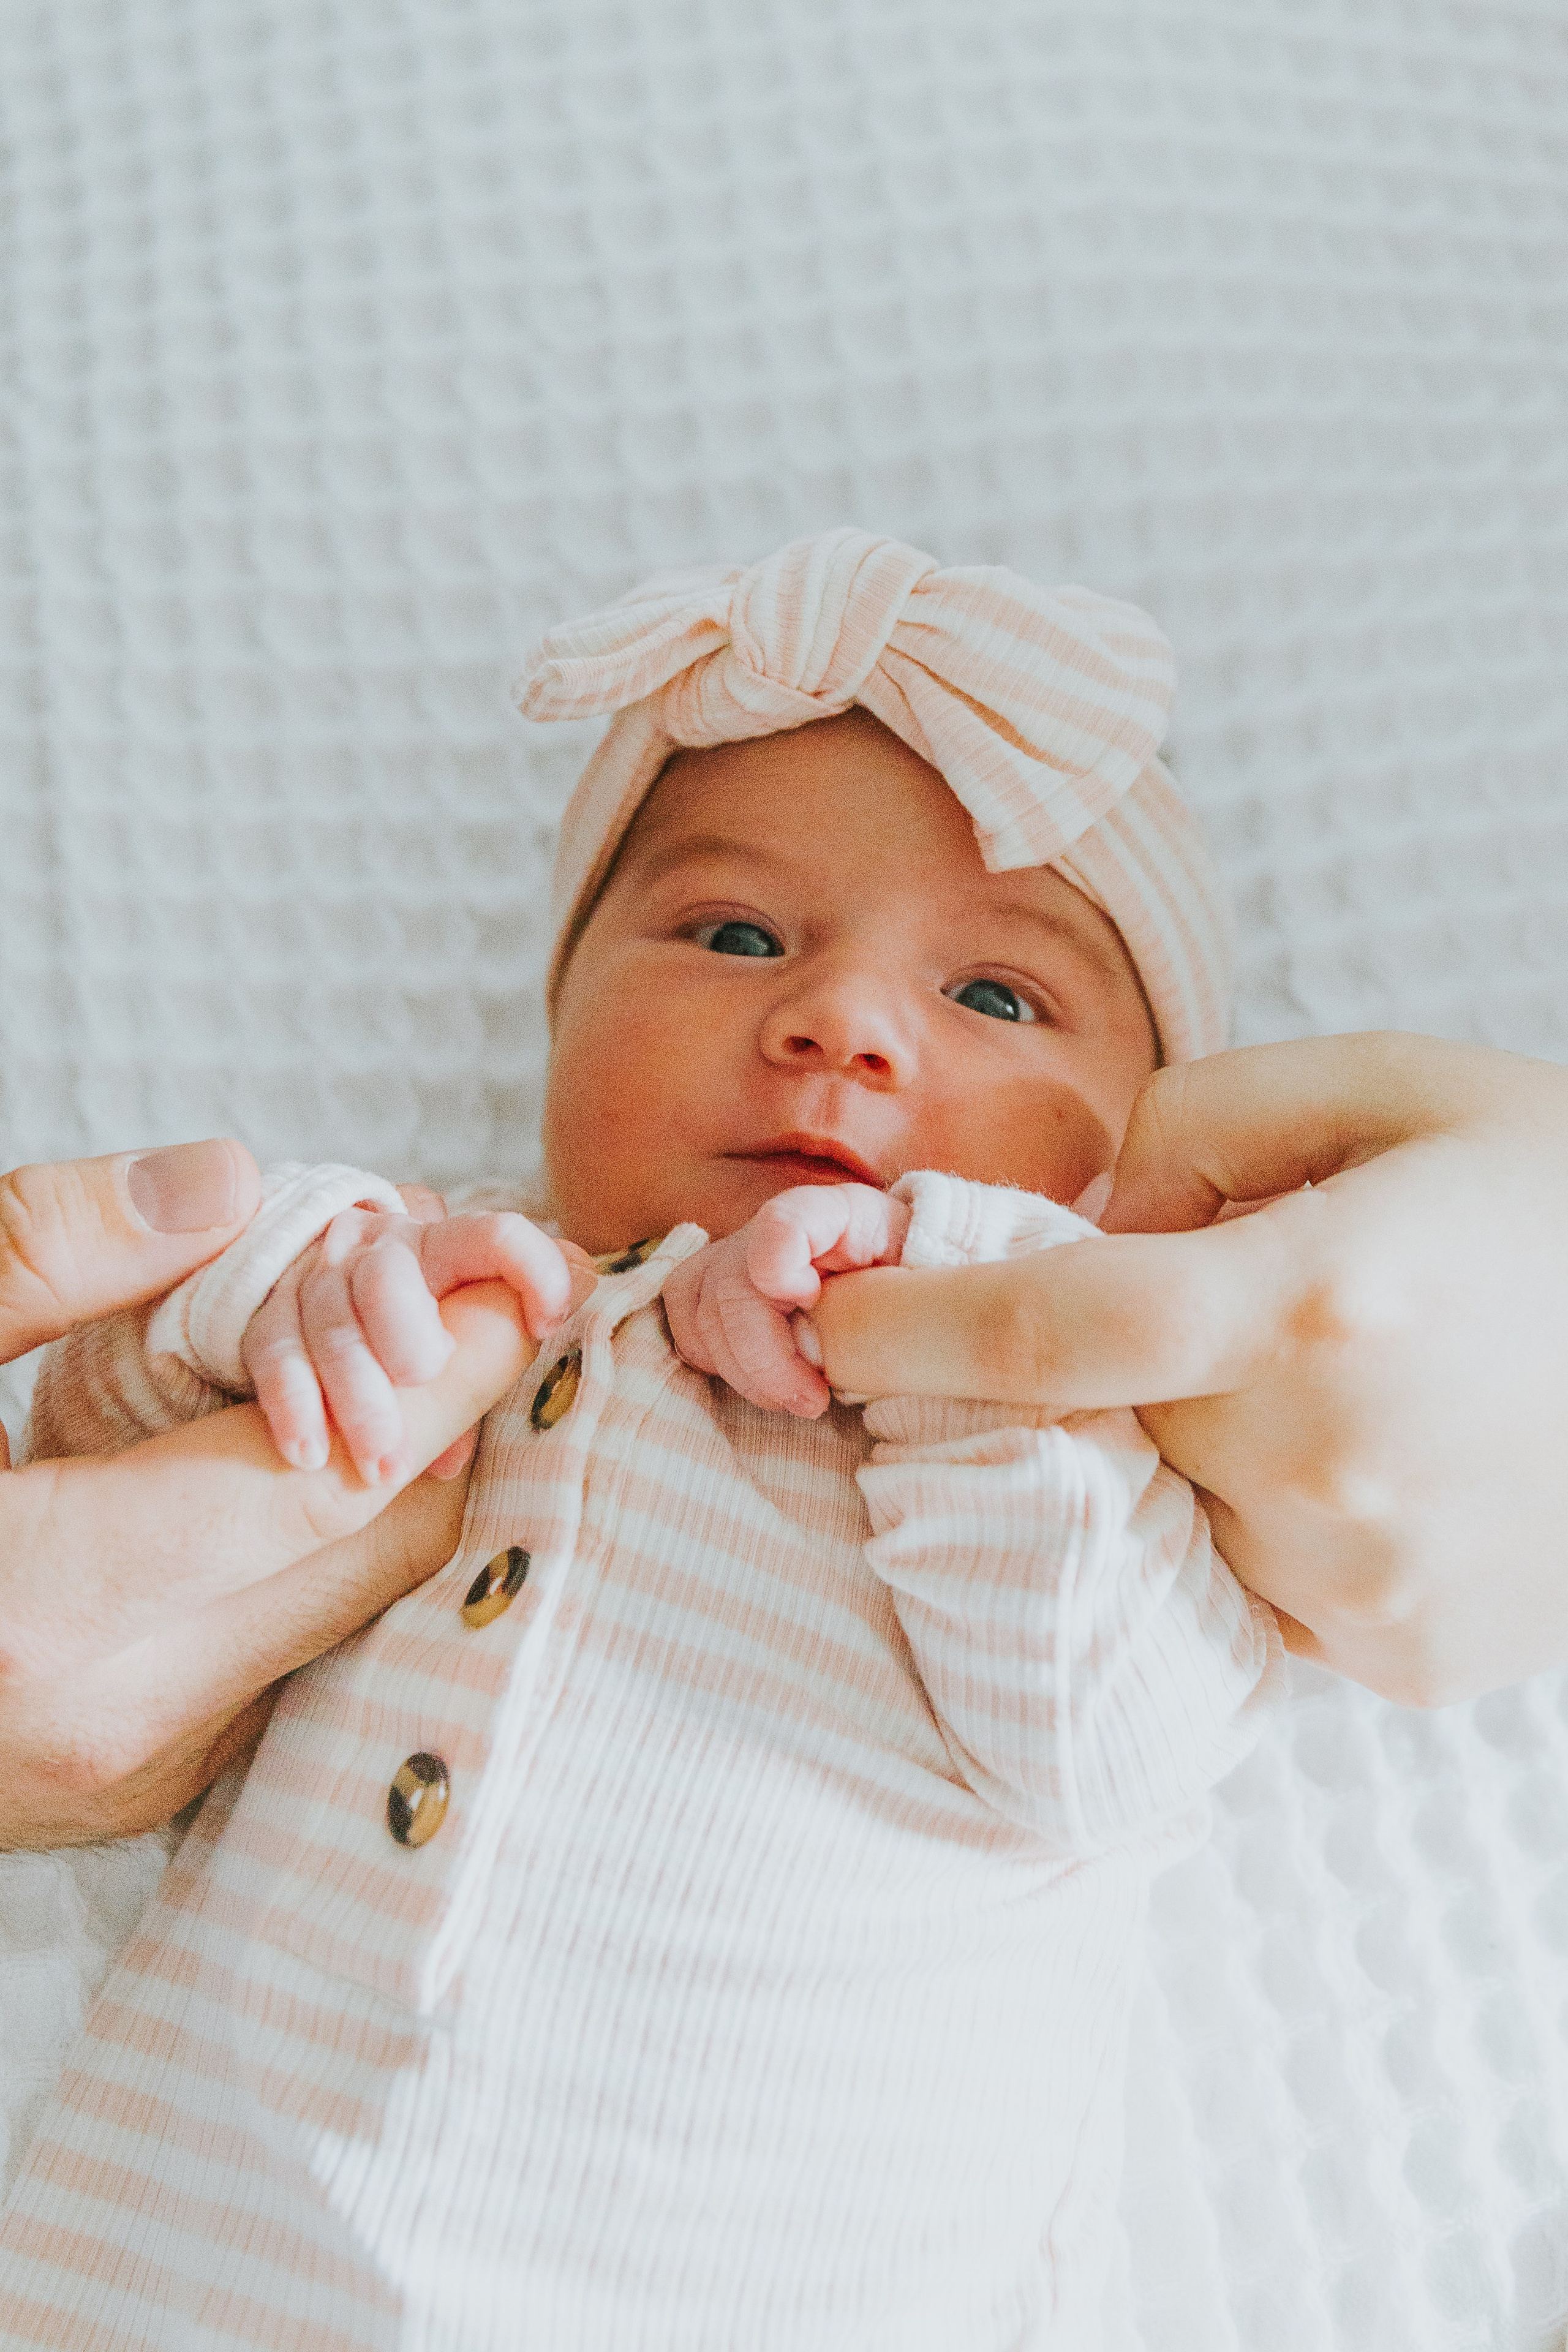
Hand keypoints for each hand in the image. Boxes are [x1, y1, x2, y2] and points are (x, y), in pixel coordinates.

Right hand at [0, 1141, 530, 1845]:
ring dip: (385, 1480)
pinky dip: (313, 1548)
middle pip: (378, 1549)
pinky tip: (281, 1459)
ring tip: (374, 1356)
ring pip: (350, 1609)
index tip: (515, 1270)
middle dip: (440, 1410)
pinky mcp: (131, 1792)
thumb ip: (32, 1258)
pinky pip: (288, 1653)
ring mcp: (131, 1779)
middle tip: (454, 1288)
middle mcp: (117, 1724)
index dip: (454, 1365)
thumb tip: (220, 1180)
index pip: (340, 1479)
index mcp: (46, 1609)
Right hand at [241, 1203, 594, 1484]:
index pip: (494, 1237)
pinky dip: (293, 1404)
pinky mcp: (271, 1313)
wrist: (338, 1333)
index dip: (531, 1271)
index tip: (551, 1321)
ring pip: (332, 1322)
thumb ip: (516, 1321)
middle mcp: (380, 1246)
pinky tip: (310, 1455)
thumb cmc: (425, 1342)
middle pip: (389, 1278)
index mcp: (444, 1244)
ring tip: (380, 1466)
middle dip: (408, 1336)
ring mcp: (320, 1276)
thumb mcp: (474, 1332)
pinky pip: (273, 1349)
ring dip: (357, 1399)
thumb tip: (584, 1290)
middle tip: (425, 1380)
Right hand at [664, 1183, 908, 1414]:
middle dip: (765, 1359)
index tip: (811, 1303)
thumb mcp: (919, 1281)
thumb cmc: (909, 1281)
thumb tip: (829, 1346)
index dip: (780, 1269)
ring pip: (702, 1312)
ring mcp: (738, 1256)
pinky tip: (757, 1379)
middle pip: (731, 1288)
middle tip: (812, 1401)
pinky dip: (714, 1359)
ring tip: (794, 1397)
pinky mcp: (716, 1287)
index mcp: (829, 1214)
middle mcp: (771, 1229)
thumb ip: (888, 1295)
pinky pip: (686, 1322)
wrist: (899, 1278)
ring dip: (745, 1371)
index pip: (781, 1225)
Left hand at [807, 1035, 1567, 1703]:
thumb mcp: (1386, 1085)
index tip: (826, 1317)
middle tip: (1180, 1310)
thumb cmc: (1554, 1193)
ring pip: (1173, 1516)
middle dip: (1086, 1370)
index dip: (910, 1325)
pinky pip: (1254, 1591)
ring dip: (1188, 1448)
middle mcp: (1331, 1464)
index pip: (1050, 1331)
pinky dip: (1262, 1522)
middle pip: (1102, 1424)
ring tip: (1318, 1377)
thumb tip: (1076, 1212)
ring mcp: (1368, 1586)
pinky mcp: (1405, 1662)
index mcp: (1322, 1301)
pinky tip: (1363, 1458)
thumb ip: (1197, 1117)